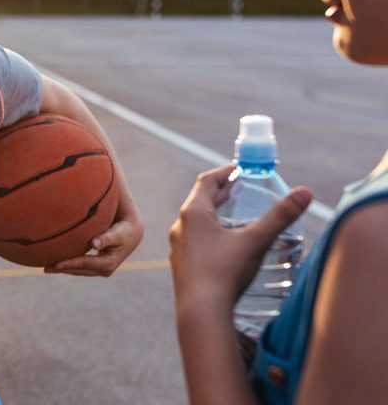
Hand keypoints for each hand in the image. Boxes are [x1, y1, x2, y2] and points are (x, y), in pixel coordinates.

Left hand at [48, 198, 145, 276]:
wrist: (131, 234)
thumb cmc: (123, 231)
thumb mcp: (117, 233)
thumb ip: (107, 237)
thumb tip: (95, 244)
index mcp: (108, 264)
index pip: (84, 264)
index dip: (70, 263)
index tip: (56, 263)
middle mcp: (104, 270)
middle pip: (79, 270)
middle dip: (63, 269)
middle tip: (45, 268)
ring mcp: (100, 270)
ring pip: (78, 271)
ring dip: (63, 269)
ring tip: (47, 268)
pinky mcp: (97, 267)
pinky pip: (80, 267)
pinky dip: (69, 266)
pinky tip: (56, 263)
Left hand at [168, 165, 311, 311]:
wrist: (201, 313)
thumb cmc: (225, 272)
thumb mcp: (256, 240)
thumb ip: (281, 216)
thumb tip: (305, 192)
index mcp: (193, 213)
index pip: (206, 182)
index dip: (224, 173)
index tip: (240, 170)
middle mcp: (181, 227)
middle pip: (201, 201)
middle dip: (222, 193)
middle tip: (241, 189)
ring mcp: (178, 248)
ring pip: (197, 223)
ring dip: (216, 215)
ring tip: (235, 216)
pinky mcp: (182, 266)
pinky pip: (196, 241)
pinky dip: (211, 235)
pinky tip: (226, 247)